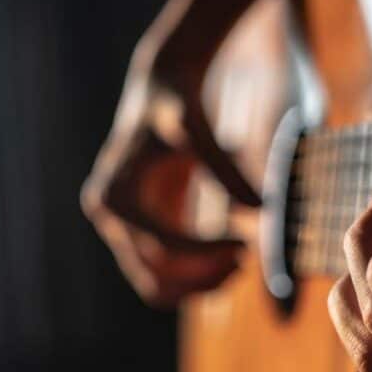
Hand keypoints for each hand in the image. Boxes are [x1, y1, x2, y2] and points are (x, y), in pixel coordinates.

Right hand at [81, 39, 259, 307]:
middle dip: (204, 275)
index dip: (207, 255)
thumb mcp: (197, 126)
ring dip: (202, 284)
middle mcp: (111, 219)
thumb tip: (260, 209)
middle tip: (246, 254)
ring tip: (241, 258)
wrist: (163, 83)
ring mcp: (123, 229)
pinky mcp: (142, 232)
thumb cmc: (177, 100)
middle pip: (158, 279)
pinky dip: (199, 278)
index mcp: (114, 197)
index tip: (246, 243)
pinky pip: (167, 277)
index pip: (162, 251)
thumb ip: (225, 167)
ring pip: (160, 288)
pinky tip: (231, 256)